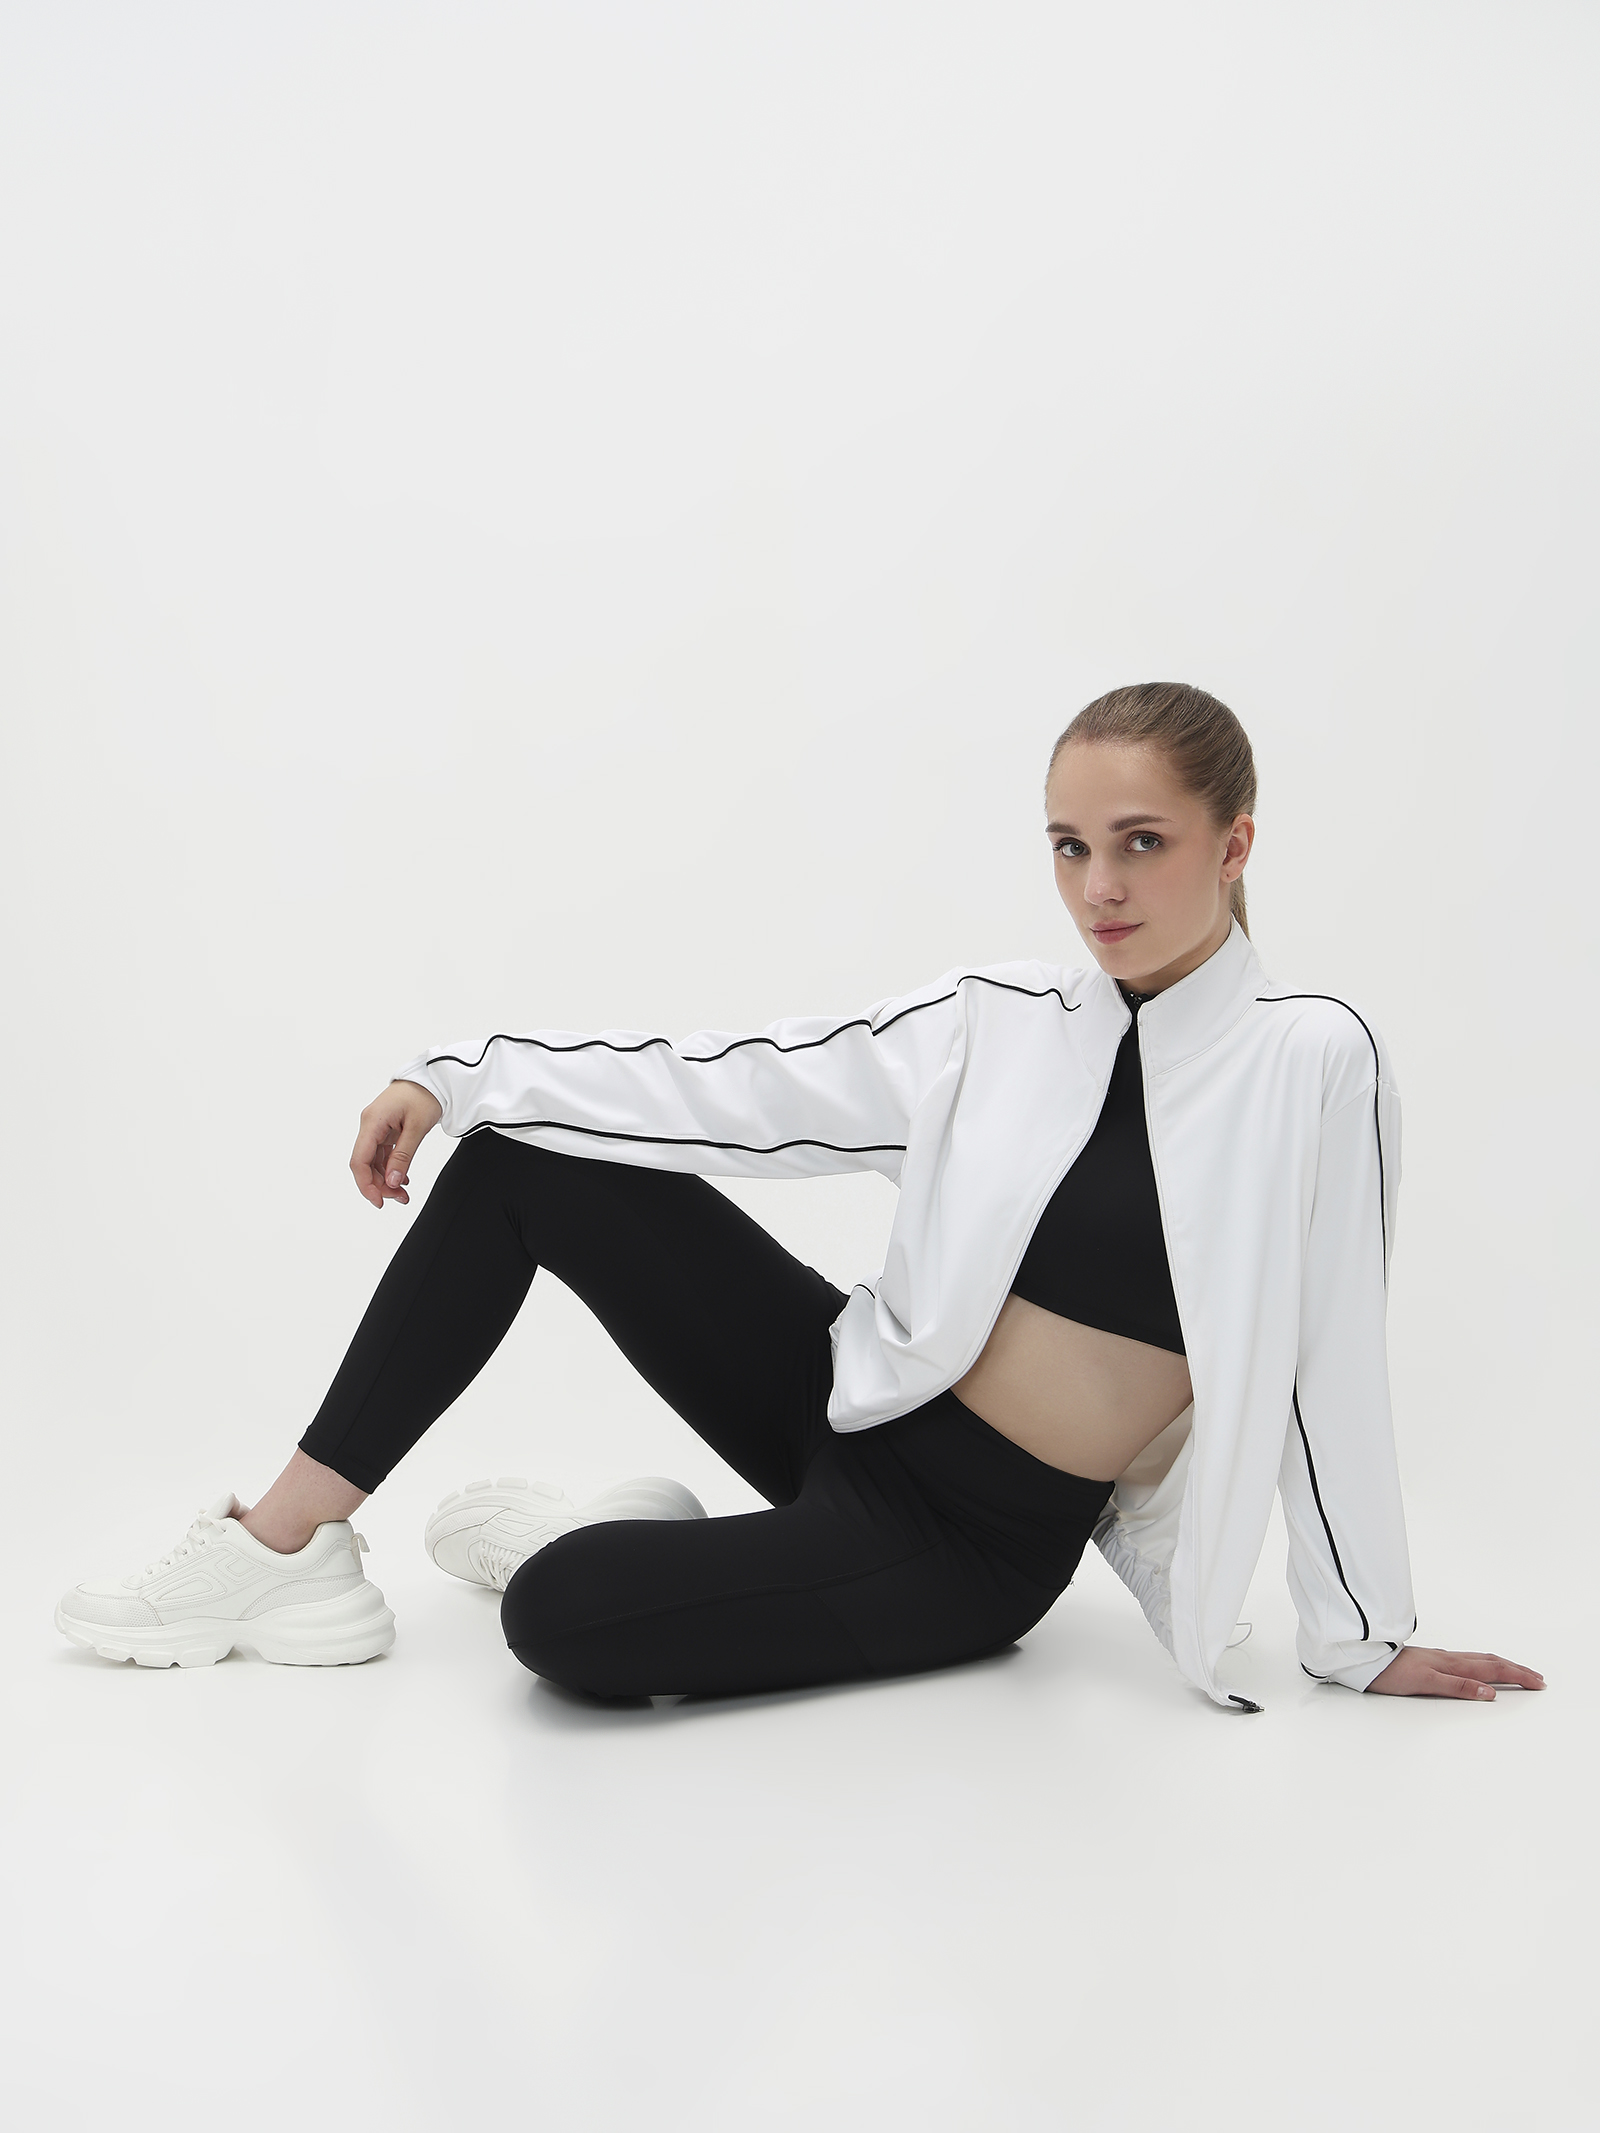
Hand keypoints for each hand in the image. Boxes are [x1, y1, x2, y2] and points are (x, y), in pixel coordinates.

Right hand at [350, 1079, 443, 1207]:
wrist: (432, 1079)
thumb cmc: (424, 1096)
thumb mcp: (417, 1128)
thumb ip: (403, 1156)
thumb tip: (392, 1182)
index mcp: (372, 1121)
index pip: (359, 1160)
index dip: (366, 1184)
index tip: (379, 1201)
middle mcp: (369, 1125)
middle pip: (364, 1164)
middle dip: (379, 1185)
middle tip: (400, 1198)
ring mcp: (375, 1127)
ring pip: (373, 1162)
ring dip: (386, 1179)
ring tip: (403, 1193)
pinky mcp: (383, 1130)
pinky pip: (381, 1154)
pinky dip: (390, 1168)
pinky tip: (403, 1179)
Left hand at [1366, 1645, 1544, 1700]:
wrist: (1364, 1660)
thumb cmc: (1390, 1674)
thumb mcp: (1425, 1684)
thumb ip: (1458, 1686)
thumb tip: (1490, 1692)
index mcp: (1452, 1664)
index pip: (1492, 1669)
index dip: (1517, 1676)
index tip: (1538, 1683)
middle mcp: (1449, 1659)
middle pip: (1491, 1662)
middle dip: (1517, 1670)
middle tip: (1538, 1678)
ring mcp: (1440, 1658)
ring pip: (1479, 1659)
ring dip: (1502, 1665)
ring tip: (1517, 1671)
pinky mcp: (1431, 1660)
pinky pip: (1467, 1660)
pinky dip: (1484, 1664)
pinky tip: (1480, 1667)